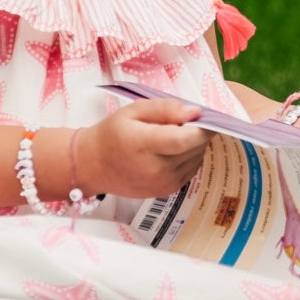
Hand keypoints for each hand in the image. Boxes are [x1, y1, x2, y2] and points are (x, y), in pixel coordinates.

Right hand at [78, 100, 208, 198]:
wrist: (93, 166)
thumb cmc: (112, 134)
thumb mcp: (133, 110)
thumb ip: (165, 108)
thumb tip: (195, 112)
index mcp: (144, 145)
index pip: (184, 139)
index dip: (201, 127)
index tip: (205, 116)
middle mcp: (156, 168)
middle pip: (194, 148)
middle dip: (199, 132)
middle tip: (187, 120)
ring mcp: (163, 183)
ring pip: (196, 159)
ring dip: (195, 145)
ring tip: (175, 134)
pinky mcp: (167, 190)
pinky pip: (191, 169)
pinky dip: (189, 157)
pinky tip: (172, 149)